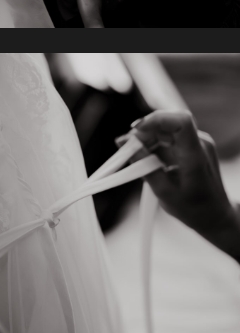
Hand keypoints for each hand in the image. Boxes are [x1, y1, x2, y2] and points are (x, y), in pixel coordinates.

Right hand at [118, 110, 239, 261]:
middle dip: (144, 133)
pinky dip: (153, 146)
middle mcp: (199, 143)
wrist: (214, 215)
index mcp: (195, 155)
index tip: (134, 131)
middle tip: (127, 150)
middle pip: (167, 124)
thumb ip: (143, 165)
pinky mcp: (191, 145)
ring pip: (164, 129)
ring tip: (136, 160)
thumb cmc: (192, 208)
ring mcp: (197, 143)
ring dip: (146, 140)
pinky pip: (167, 137)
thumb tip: (121, 141)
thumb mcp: (163, 191)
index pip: (180, 121)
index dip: (155, 119)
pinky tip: (147, 161)